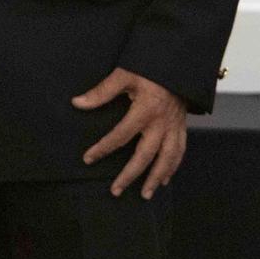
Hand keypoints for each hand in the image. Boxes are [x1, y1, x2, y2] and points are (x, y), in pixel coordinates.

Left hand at [73, 68, 187, 197]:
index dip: (103, 148)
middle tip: (116, 190)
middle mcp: (161, 123)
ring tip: (145, 194)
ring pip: (167, 159)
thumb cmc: (149, 68)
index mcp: (145, 110)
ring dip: (155, 178)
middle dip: (130, 175)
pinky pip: (180, 151)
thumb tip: (77, 103)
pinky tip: (164, 179)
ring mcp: (174, 127)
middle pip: (145, 155)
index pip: (121, 135)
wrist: (178, 64)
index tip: (88, 158)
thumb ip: (101, 92)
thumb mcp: (123, 75)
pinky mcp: (181, 127)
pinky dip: (172, 167)